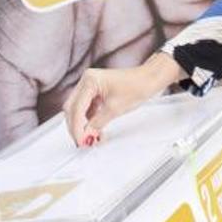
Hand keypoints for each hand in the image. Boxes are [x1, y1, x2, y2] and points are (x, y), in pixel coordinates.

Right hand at [63, 52, 184, 145]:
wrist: (149, 80)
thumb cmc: (137, 86)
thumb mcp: (115, 109)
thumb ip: (97, 124)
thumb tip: (86, 136)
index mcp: (89, 80)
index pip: (76, 108)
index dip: (77, 128)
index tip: (81, 141)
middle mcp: (87, 80)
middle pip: (72, 108)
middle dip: (76, 127)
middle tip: (82, 142)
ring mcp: (90, 85)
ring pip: (78, 109)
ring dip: (82, 124)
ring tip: (91, 138)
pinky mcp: (95, 91)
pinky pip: (86, 108)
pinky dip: (89, 120)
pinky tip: (95, 130)